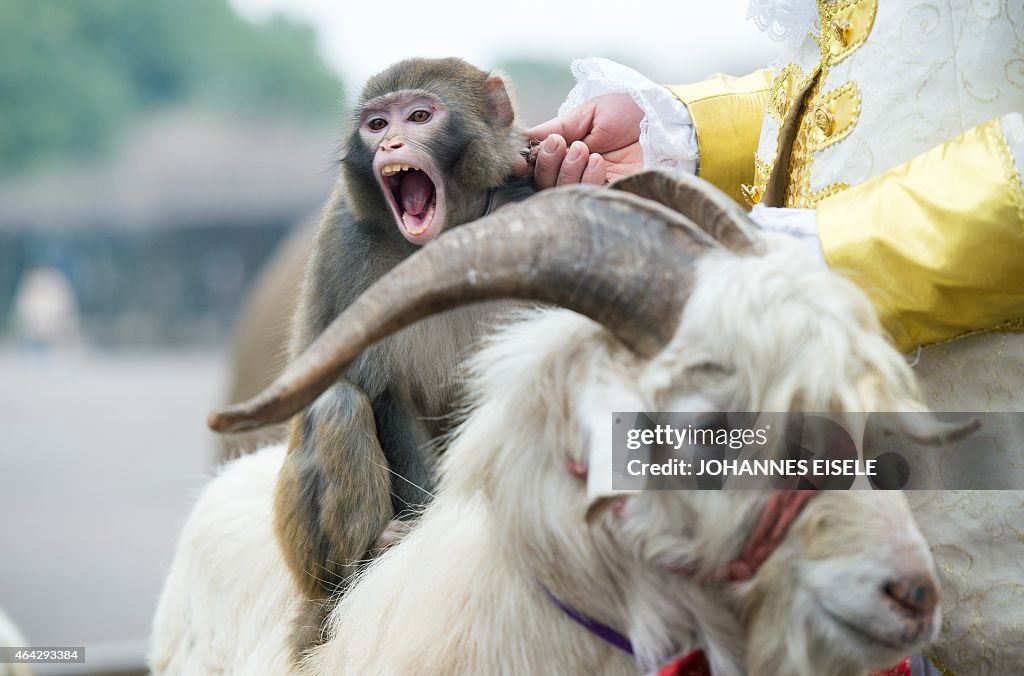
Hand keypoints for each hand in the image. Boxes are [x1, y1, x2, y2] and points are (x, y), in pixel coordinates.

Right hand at [518, 92, 645, 188]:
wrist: (668, 122)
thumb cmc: (632, 111)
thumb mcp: (590, 112)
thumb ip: (558, 126)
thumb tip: (522, 138)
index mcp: (569, 149)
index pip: (536, 164)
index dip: (524, 163)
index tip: (518, 159)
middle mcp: (577, 170)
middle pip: (543, 182)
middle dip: (546, 163)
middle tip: (561, 144)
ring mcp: (593, 185)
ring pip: (561, 193)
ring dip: (567, 170)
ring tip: (584, 150)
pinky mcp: (611, 196)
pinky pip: (586, 197)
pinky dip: (587, 179)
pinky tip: (599, 162)